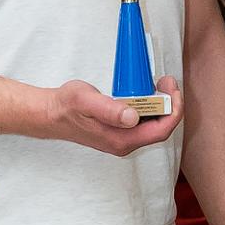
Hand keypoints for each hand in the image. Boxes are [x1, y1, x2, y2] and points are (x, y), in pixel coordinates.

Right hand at [45, 78, 183, 156]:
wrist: (51, 114)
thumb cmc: (66, 106)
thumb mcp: (85, 101)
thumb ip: (108, 109)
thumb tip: (132, 117)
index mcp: (121, 140)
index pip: (161, 130)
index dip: (173, 110)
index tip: (172, 89)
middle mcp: (125, 143)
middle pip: (160, 128)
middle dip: (170, 105)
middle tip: (167, 81)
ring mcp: (123, 139)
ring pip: (153, 125)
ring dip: (162, 105)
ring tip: (160, 84)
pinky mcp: (120, 132)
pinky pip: (144, 122)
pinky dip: (151, 107)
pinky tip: (147, 92)